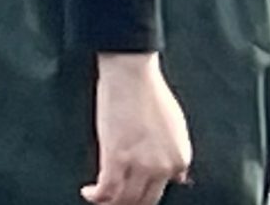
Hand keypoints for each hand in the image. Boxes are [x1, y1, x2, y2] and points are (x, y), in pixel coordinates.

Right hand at [84, 53, 190, 204]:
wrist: (133, 77)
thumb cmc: (152, 96)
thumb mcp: (176, 127)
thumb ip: (176, 156)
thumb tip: (179, 177)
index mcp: (180, 158)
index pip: (163, 191)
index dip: (144, 193)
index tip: (133, 192)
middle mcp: (164, 166)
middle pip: (143, 201)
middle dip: (128, 203)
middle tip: (115, 199)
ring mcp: (140, 165)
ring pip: (123, 201)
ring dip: (109, 202)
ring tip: (101, 196)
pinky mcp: (116, 159)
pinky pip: (105, 192)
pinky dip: (95, 196)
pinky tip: (89, 191)